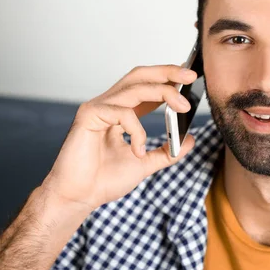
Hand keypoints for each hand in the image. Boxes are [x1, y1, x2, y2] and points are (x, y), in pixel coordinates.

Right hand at [42, 65, 196, 212]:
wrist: (78, 197)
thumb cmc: (103, 180)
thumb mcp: (144, 164)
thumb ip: (166, 152)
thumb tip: (189, 140)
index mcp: (120, 112)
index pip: (146, 85)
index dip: (168, 78)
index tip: (191, 79)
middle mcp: (108, 104)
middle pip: (139, 76)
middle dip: (166, 72)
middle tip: (190, 76)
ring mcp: (97, 107)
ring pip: (134, 87)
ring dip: (163, 93)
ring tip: (182, 107)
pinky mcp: (88, 115)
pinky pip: (122, 112)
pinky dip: (138, 130)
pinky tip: (139, 150)